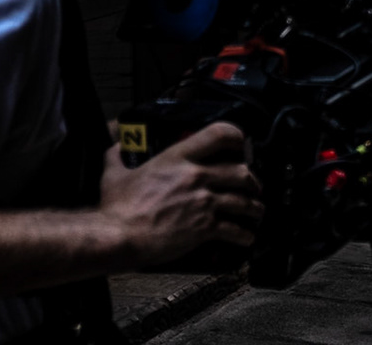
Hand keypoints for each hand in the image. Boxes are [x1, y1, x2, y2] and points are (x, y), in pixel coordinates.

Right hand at [98, 122, 263, 266]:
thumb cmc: (117, 208)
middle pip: (241, 171)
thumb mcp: (115, 175)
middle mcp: (197, 176)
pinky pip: (234, 229)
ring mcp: (204, 202)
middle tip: (253, 186)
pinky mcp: (204, 227)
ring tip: (257, 212)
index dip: (236, 136)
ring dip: (254, 207)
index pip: (218, 134)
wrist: (119, 237)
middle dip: (252, 180)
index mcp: (178, 158)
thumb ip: (118, 157)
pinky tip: (246, 237)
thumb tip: (116, 147)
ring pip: (244, 201)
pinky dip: (244, 234)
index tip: (241, 145)